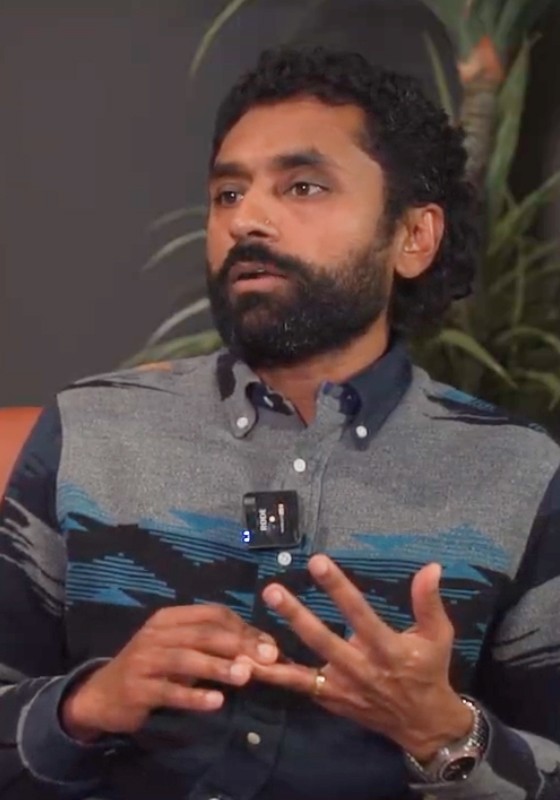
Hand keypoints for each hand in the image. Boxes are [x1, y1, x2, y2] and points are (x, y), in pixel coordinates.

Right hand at [61, 604, 277, 739]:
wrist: (102, 695)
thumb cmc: (151, 669)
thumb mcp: (179, 650)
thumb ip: (212, 647)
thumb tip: (260, 647)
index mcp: (169, 618)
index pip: (212, 614)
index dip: (243, 627)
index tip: (269, 644)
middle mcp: (156, 634)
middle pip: (202, 634)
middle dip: (238, 644)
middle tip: (267, 658)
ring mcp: (144, 660)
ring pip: (186, 659)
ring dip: (218, 667)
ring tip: (245, 676)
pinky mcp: (137, 688)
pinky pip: (169, 691)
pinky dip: (194, 696)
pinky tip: (216, 703)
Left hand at [240, 556, 471, 760]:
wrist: (424, 725)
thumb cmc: (430, 670)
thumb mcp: (438, 635)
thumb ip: (428, 602)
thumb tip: (431, 566)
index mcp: (387, 649)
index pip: (359, 613)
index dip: (338, 588)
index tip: (317, 562)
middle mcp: (361, 670)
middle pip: (323, 640)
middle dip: (296, 616)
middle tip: (272, 590)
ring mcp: (342, 688)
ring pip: (304, 668)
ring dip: (276, 653)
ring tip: (247, 639)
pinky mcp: (331, 699)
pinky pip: (299, 686)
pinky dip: (274, 677)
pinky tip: (246, 666)